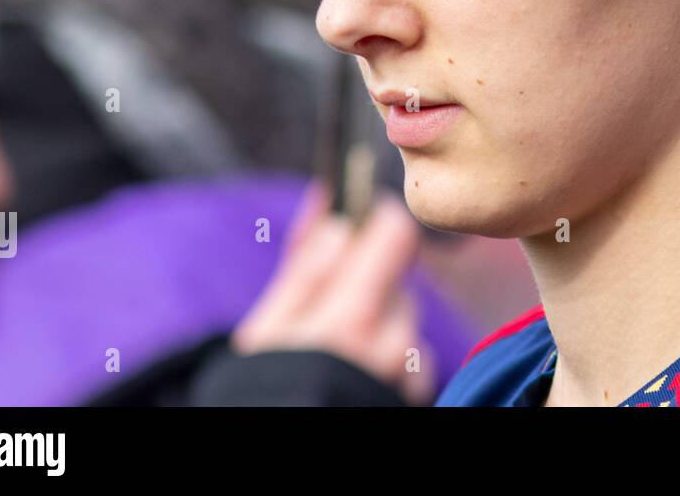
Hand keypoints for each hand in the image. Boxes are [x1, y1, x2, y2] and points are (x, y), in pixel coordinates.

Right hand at [231, 181, 434, 404]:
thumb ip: (306, 270)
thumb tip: (334, 215)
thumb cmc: (264, 396)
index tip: (360, 218)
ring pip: (404, 320)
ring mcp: (409, 372)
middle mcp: (393, 344)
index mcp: (352, 318)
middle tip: (327, 306)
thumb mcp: (266, 332)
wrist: (280, 464)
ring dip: (379, 323)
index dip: (378, 219)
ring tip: (336, 352)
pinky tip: (355, 375)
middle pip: (399, 279)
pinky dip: (388, 357)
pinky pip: (410, 358)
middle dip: (368, 281)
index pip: (396, 235)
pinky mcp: (415, 394)